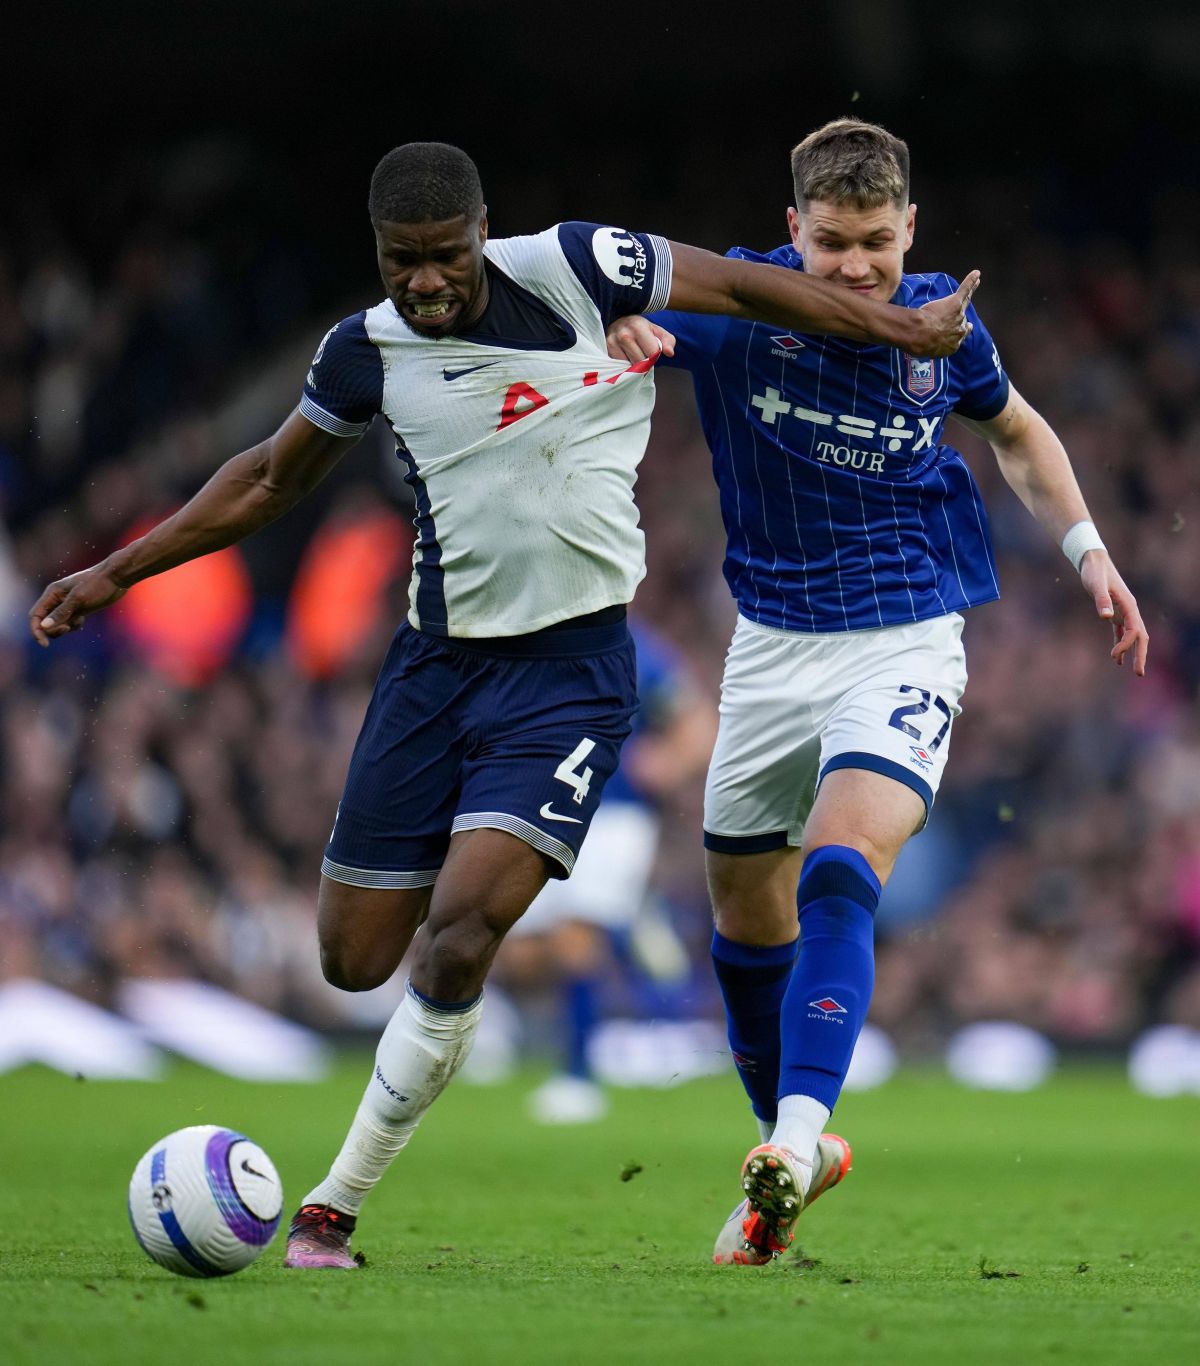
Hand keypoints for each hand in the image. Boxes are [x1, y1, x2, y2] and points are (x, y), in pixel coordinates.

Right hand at [29, 563, 129, 645]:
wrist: (116, 577)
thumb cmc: (97, 584)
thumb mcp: (78, 599)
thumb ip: (61, 613)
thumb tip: (44, 626)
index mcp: (52, 593)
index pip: (35, 615)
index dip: (37, 630)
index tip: (44, 644)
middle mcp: (57, 599)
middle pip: (45, 622)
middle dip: (53, 629)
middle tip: (67, 628)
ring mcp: (68, 605)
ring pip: (57, 624)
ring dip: (65, 628)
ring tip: (79, 621)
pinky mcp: (79, 609)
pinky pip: (69, 623)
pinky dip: (74, 625)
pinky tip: (82, 620)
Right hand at [606, 316, 674, 363]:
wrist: (617, 321)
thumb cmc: (640, 329)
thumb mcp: (656, 331)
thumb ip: (668, 341)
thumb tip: (669, 353)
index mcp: (638, 326)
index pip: (652, 352)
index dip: (654, 357)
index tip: (651, 354)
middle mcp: (624, 334)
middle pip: (640, 362)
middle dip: (644, 363)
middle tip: (642, 357)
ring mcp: (612, 343)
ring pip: (628, 366)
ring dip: (633, 367)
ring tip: (633, 357)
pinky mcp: (605, 350)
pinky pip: (618, 367)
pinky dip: (623, 367)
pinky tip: (624, 359)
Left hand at [910, 271, 979, 357]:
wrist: (919, 334)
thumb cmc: (919, 344)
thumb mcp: (928, 351)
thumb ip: (932, 346)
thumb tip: (926, 345)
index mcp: (953, 345)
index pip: (959, 335)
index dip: (958, 330)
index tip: (962, 328)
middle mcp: (960, 330)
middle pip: (962, 320)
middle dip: (957, 316)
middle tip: (953, 309)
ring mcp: (958, 315)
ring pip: (966, 302)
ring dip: (970, 292)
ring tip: (976, 281)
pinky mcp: (955, 303)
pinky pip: (965, 290)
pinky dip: (971, 281)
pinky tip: (976, 273)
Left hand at [1080, 550, 1148, 675]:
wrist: (1093, 562)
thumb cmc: (1095, 572)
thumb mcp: (1096, 585)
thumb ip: (1101, 599)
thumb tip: (1106, 617)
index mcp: (1129, 605)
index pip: (1134, 631)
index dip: (1126, 645)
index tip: (1114, 656)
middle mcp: (1130, 610)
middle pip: (1141, 636)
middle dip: (1141, 655)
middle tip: (1139, 673)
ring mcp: (1123, 612)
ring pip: (1133, 635)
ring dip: (1133, 652)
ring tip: (1133, 670)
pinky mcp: (1115, 612)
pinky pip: (1122, 632)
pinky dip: (1121, 644)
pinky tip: (1117, 658)